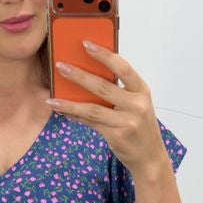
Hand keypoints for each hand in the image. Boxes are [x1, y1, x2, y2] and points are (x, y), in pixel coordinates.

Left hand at [49, 43, 168, 178]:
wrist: (150, 157)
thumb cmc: (140, 126)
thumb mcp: (136, 105)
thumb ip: (118, 91)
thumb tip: (87, 74)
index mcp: (142, 90)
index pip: (122, 68)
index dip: (104, 55)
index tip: (86, 44)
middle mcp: (137, 105)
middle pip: (103, 87)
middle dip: (79, 75)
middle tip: (60, 66)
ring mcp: (127, 122)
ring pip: (93, 108)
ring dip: (70, 102)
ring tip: (52, 98)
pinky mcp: (117, 136)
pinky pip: (91, 123)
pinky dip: (76, 116)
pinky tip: (63, 111)